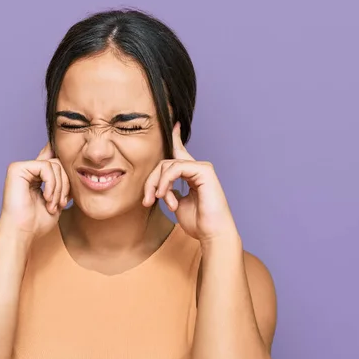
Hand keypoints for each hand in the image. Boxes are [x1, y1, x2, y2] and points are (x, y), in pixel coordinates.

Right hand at [0, 143, 69, 237]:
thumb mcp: (58, 201)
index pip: (55, 160)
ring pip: (55, 165)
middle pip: (59, 163)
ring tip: (53, 205)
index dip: (66, 172)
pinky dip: (51, 184)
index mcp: (36, 176)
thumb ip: (63, 184)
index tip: (67, 194)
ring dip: (59, 188)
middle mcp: (29, 169)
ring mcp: (22, 168)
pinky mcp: (17, 168)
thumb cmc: (37, 222)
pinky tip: (46, 198)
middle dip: (65, 185)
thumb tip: (74, 169)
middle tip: (61, 204)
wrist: (22, 232)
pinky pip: (46, 166)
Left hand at [142, 122, 238, 243]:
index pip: (180, 153)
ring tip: (158, 200)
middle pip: (165, 163)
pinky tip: (163, 195)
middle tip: (146, 200)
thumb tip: (161, 188)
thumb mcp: (177, 205)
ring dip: (157, 184)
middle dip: (151, 180)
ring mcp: (202, 168)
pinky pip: (176, 168)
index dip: (176, 138)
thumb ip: (169, 192)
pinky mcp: (204, 171)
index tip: (173, 124)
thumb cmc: (198, 223)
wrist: (212, 234)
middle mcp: (198, 169)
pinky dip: (166, 181)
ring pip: (168, 164)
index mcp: (192, 175)